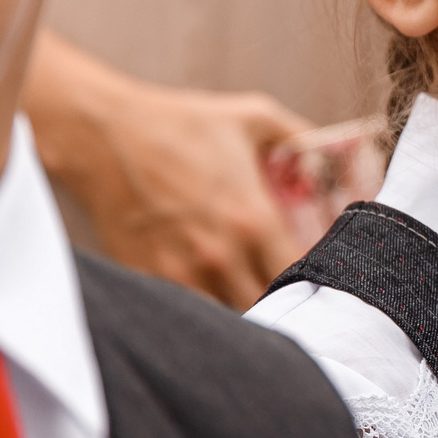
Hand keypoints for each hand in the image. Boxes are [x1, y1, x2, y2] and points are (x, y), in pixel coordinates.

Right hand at [24, 32, 312, 307]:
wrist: (104, 138)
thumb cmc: (179, 124)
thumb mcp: (252, 117)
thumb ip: (301, 138)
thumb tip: (334, 161)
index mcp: (253, 220)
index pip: (303, 276)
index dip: (316, 280)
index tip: (315, 272)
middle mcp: (221, 256)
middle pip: (269, 307)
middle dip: (282, 301)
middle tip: (285, 288)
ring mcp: (182, 275)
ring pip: (229, 320)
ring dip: (243, 311)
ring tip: (246, 292)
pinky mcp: (150, 281)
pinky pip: (189, 314)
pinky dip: (203, 311)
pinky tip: (208, 292)